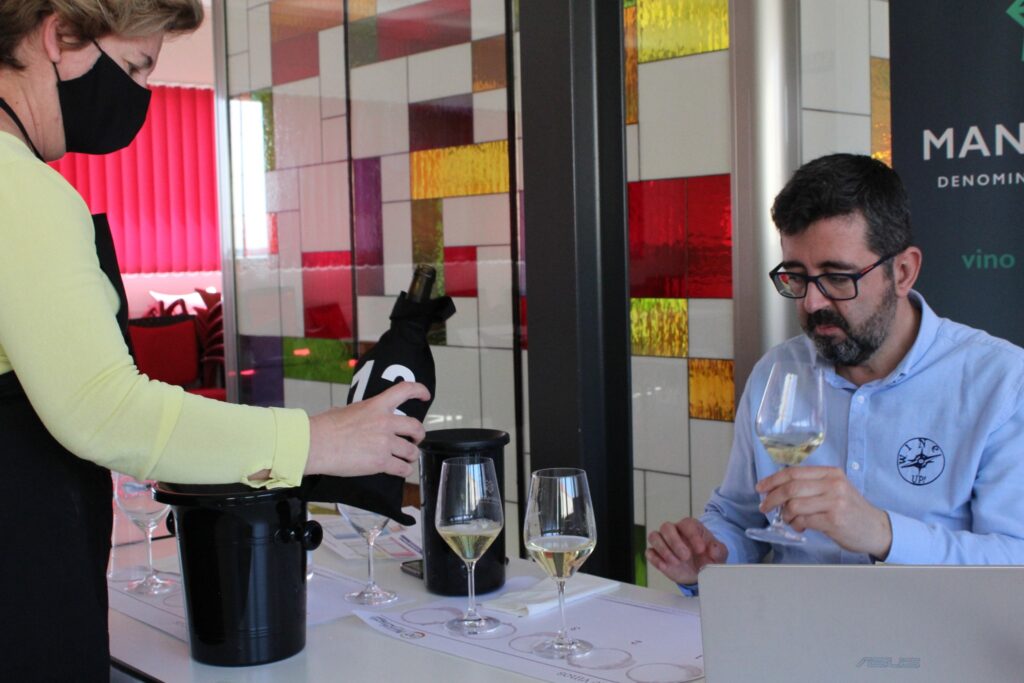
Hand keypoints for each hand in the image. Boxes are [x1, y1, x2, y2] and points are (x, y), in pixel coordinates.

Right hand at [305, 382, 430, 478]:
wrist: (316, 445)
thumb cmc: (325, 428)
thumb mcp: (348, 410)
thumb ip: (363, 413)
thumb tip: (363, 417)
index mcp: (376, 406)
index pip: (405, 390)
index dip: (420, 391)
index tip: (425, 395)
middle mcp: (385, 422)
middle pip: (416, 427)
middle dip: (419, 435)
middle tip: (415, 440)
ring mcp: (385, 442)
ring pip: (411, 451)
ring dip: (411, 456)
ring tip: (406, 459)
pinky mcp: (381, 462)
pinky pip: (402, 468)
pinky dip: (404, 471)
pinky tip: (400, 470)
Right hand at [646, 518, 727, 585]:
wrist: (700, 571)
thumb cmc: (708, 557)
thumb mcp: (719, 554)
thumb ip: (718, 549)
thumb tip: (712, 549)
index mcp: (690, 527)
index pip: (687, 524)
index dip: (693, 536)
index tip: (701, 550)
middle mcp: (675, 532)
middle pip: (666, 527)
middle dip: (675, 542)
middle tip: (686, 556)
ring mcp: (664, 542)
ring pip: (654, 536)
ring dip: (664, 550)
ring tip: (676, 562)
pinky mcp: (657, 555)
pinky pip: (649, 552)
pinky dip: (655, 559)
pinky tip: (666, 566)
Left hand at [756, 466, 891, 557]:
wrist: (876, 528)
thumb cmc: (851, 510)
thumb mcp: (835, 489)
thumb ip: (811, 485)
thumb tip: (778, 489)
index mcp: (831, 473)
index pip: (794, 472)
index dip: (773, 480)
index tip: (761, 488)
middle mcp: (833, 484)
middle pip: (791, 487)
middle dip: (772, 498)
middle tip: (764, 507)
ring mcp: (834, 502)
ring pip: (794, 504)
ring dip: (785, 514)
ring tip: (788, 519)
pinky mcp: (834, 520)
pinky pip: (803, 520)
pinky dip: (796, 524)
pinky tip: (800, 526)